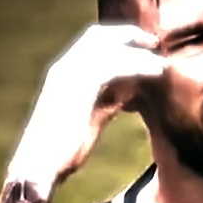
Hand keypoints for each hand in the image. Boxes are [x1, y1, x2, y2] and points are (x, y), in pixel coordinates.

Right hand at [8, 24, 165, 187]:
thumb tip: (126, 95)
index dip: (118, 40)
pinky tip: (156, 73)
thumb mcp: (89, 120)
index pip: (91, 43)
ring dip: (139, 53)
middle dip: (129, 35)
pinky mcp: (80, 85)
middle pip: (99, 35)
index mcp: (63, 74)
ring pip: (110, 48)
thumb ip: (105, 103)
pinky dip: (138, 66)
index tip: (143, 47)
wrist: (40, 167)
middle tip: (154, 43)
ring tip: (162, 63)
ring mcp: (70, 73)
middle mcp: (64, 67)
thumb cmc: (62, 150)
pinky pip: (115, 66)